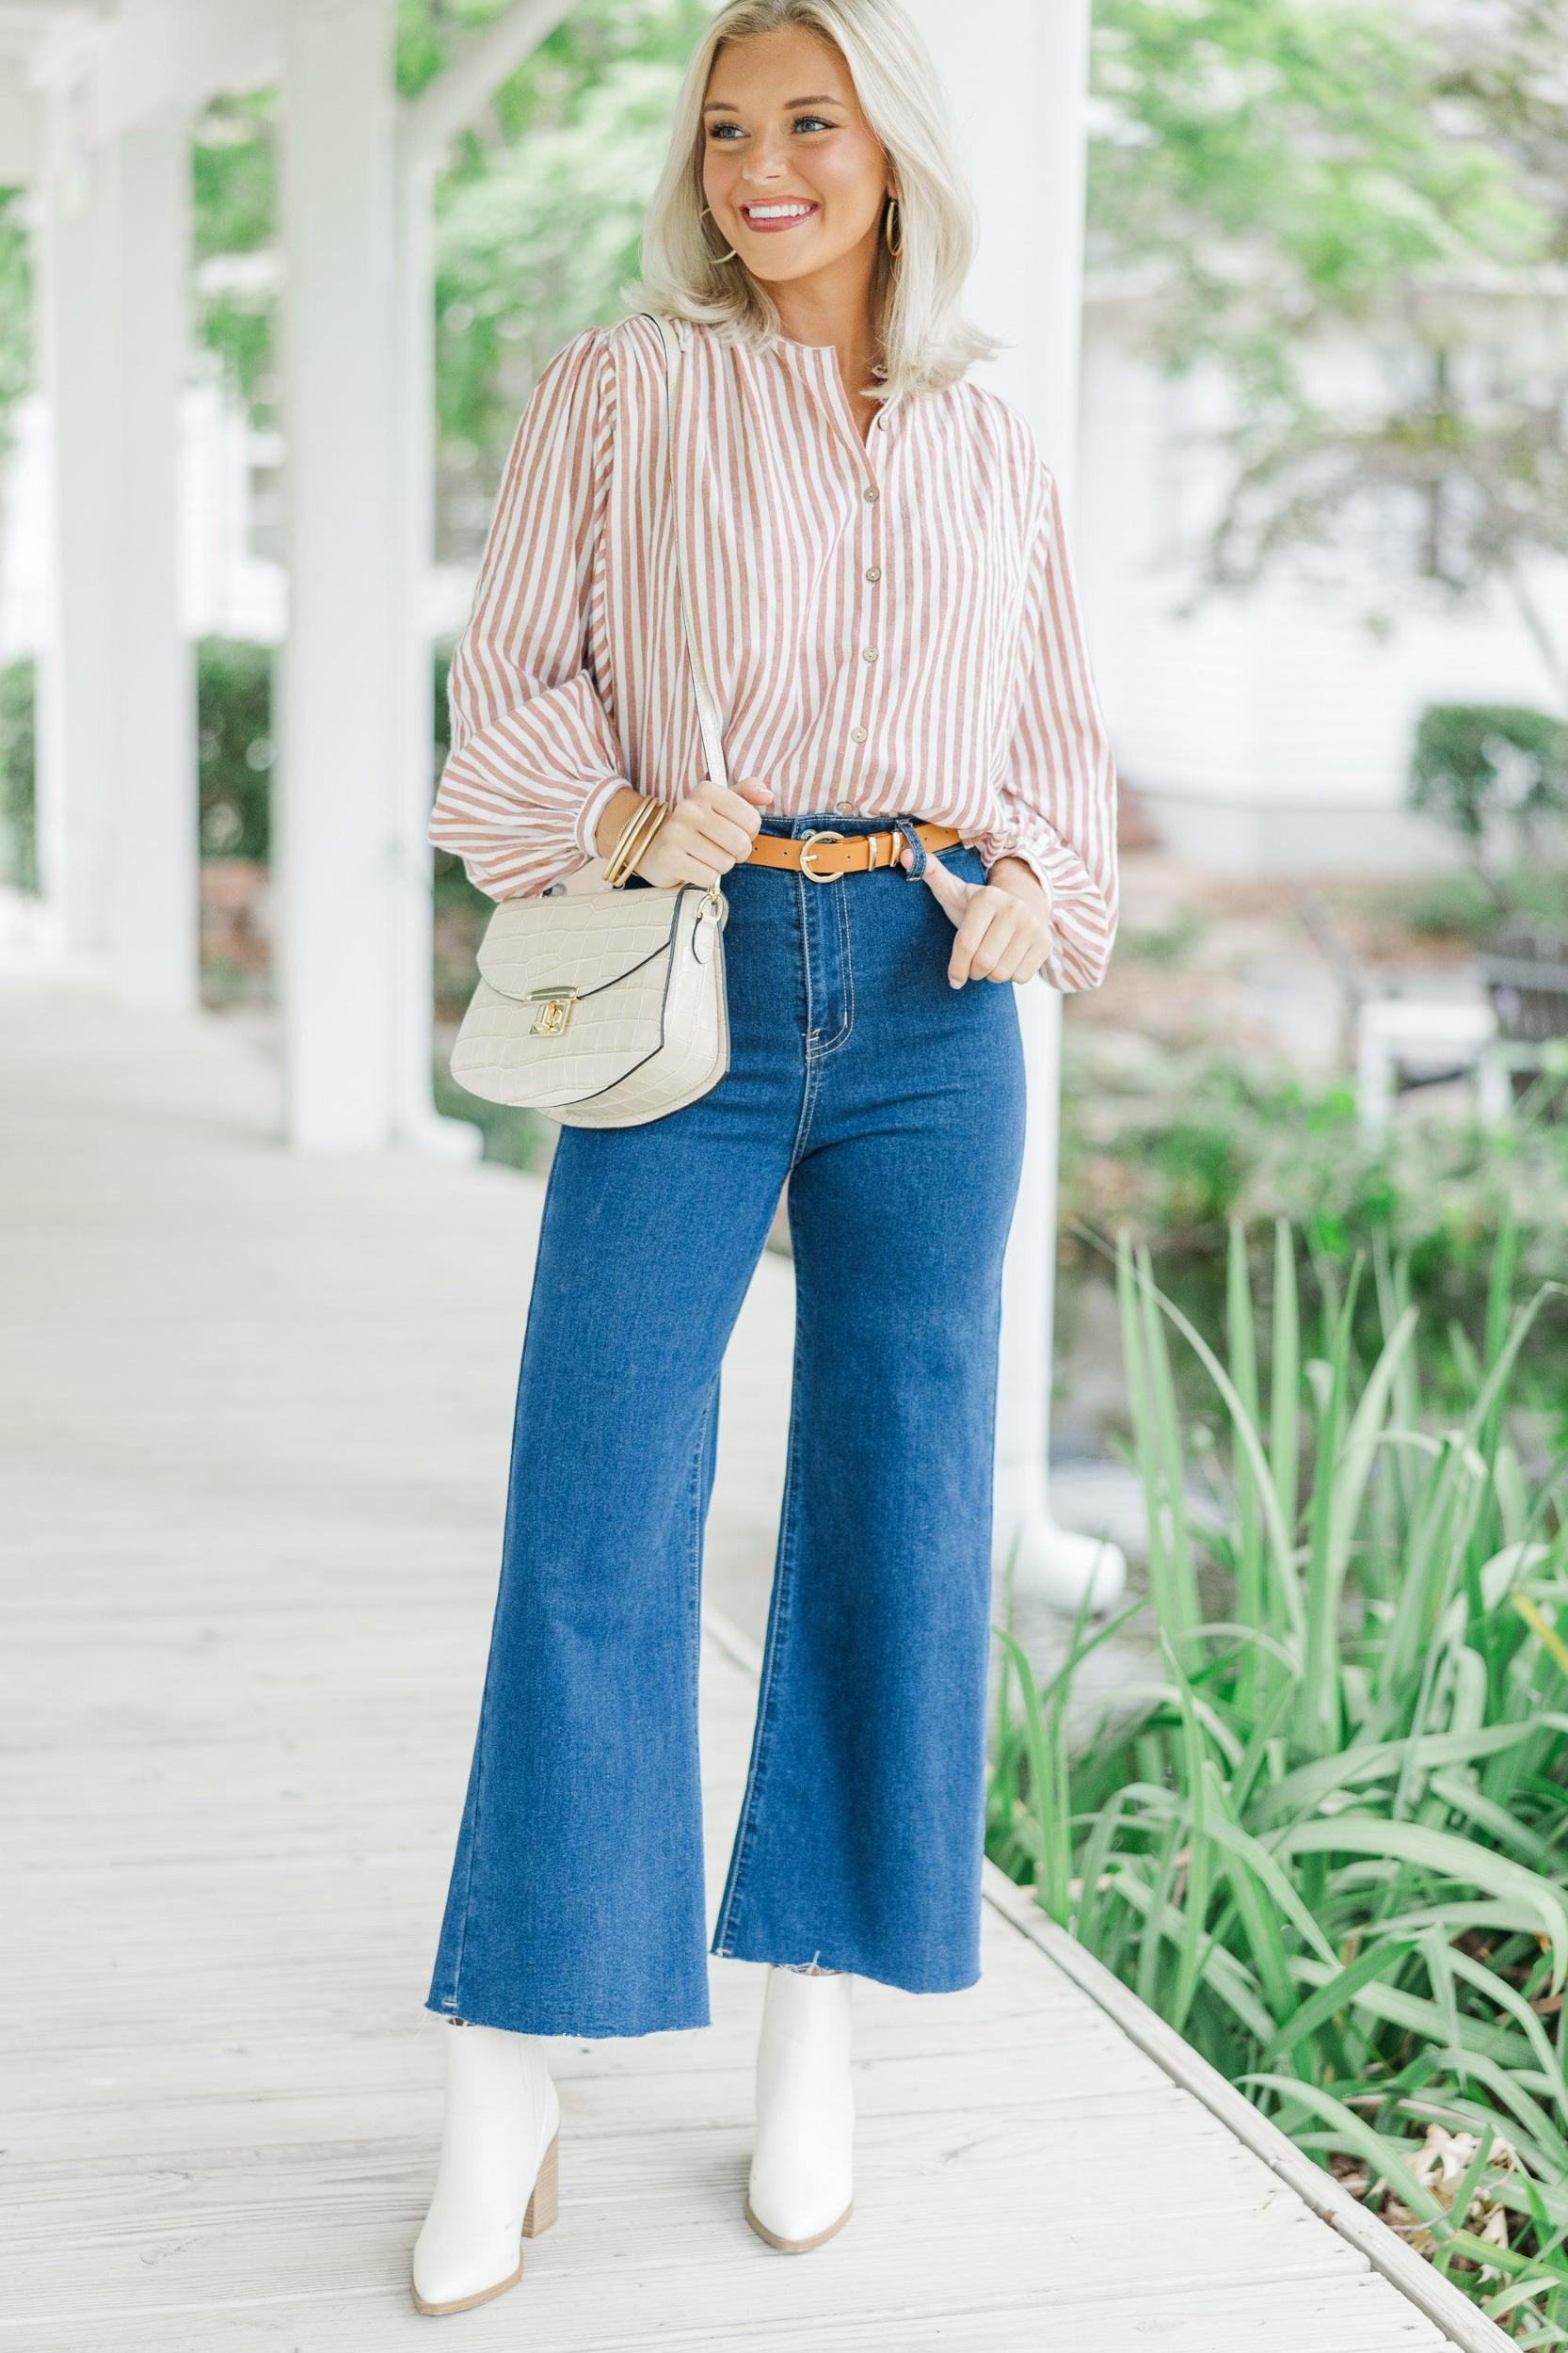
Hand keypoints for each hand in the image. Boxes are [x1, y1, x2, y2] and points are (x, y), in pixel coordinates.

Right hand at [607, 777, 772, 886]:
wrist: (653, 846)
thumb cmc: (696, 827)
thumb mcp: (720, 805)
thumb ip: (746, 794)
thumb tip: (767, 795)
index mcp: (706, 791)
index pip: (751, 819)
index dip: (750, 833)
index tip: (735, 832)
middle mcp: (689, 808)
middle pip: (740, 843)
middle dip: (738, 853)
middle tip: (724, 850)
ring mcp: (676, 832)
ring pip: (725, 862)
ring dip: (720, 866)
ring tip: (705, 857)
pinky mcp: (669, 857)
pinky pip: (708, 877)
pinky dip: (706, 877)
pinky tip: (693, 867)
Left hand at [900, 844, 1054, 984]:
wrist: (1021, 906)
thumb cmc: (977, 906)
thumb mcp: (953, 891)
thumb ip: (930, 874)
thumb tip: (905, 854)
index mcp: (988, 897)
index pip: (965, 944)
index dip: (956, 967)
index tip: (953, 978)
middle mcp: (1014, 909)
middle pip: (983, 963)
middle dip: (974, 971)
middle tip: (974, 964)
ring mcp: (1033, 926)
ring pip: (1002, 973)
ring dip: (991, 975)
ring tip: (992, 958)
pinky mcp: (1045, 943)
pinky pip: (1021, 977)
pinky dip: (1011, 975)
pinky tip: (1010, 958)